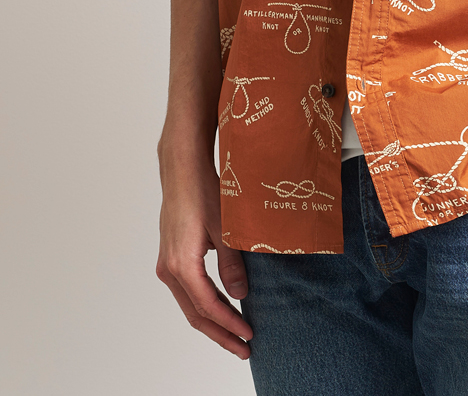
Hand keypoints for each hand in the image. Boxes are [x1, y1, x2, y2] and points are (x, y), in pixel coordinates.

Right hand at [155, 154, 252, 358]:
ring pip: (190, 305)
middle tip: (244, 348)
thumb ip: (232, 264)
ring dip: (212, 322)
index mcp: (182, 265)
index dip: (229, 324)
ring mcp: (167, 265)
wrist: (182, 170)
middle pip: (195, 314)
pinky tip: (222, 309)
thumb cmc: (204, 192)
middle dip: (220, 334)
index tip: (249, 335)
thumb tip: (240, 295)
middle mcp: (169, 270)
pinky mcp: (171, 258)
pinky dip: (204, 305)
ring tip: (235, 335)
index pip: (208, 307)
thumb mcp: (225, 229)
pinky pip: (187, 291)